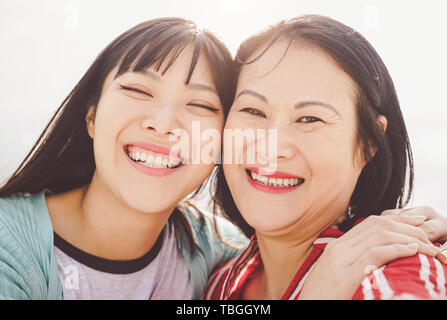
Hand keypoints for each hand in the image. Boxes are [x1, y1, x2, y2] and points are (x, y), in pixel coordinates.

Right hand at [298, 212, 441, 299]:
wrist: (306, 308)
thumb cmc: (323, 298)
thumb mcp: (337, 275)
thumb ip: (352, 261)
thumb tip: (376, 257)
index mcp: (337, 246)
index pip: (370, 222)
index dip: (396, 218)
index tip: (415, 222)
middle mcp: (338, 248)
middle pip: (378, 224)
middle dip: (407, 225)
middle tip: (427, 233)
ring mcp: (340, 260)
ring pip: (380, 235)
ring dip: (409, 238)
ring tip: (426, 247)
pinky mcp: (344, 275)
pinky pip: (375, 254)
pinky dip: (397, 250)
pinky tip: (411, 252)